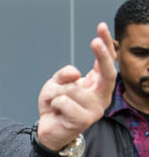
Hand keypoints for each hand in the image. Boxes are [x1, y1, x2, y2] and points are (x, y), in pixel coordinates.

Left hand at [36, 22, 116, 150]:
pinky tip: (56, 112)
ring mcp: (95, 110)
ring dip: (55, 91)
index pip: (107, 62)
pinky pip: (63, 101)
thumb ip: (64, 75)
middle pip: (108, 73)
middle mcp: (101, 96)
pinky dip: (53, 103)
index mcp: (97, 85)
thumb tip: (76, 73)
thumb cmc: (56, 105)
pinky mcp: (84, 120)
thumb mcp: (56, 83)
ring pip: (72, 88)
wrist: (48, 129)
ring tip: (54, 101)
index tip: (101, 26)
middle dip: (103, 55)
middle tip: (94, 41)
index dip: (106, 44)